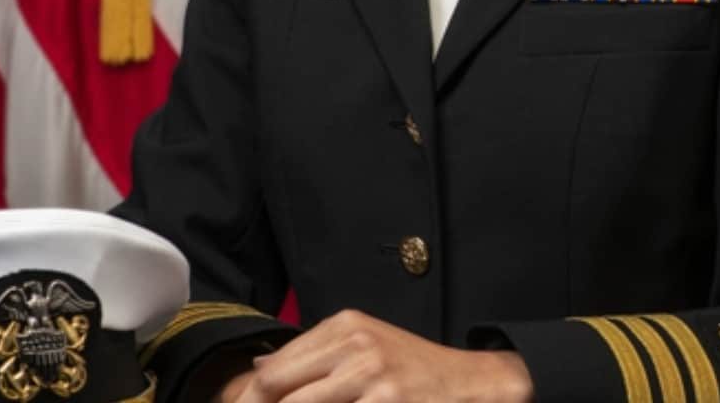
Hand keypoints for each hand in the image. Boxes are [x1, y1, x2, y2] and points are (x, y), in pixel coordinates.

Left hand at [224, 309, 533, 402]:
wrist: (470, 383)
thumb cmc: (412, 368)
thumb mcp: (364, 345)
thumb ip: (312, 355)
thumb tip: (256, 369)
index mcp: (345, 325)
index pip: (272, 371)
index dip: (249, 402)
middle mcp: (355, 345)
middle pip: (277, 392)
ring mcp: (372, 377)